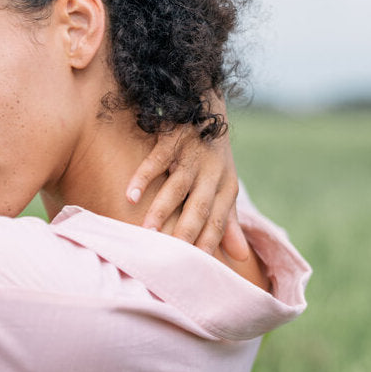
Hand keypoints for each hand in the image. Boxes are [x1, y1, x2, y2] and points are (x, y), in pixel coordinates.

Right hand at [125, 99, 249, 257]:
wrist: (206, 104)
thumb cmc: (212, 155)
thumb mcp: (224, 185)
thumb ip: (229, 222)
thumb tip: (241, 258)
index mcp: (226, 186)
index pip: (218, 221)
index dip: (209, 243)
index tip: (196, 267)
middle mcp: (213, 172)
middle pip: (199, 207)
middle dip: (185, 232)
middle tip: (170, 256)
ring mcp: (192, 154)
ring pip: (177, 187)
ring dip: (162, 209)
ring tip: (147, 232)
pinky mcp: (174, 138)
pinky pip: (156, 160)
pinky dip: (143, 177)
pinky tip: (129, 195)